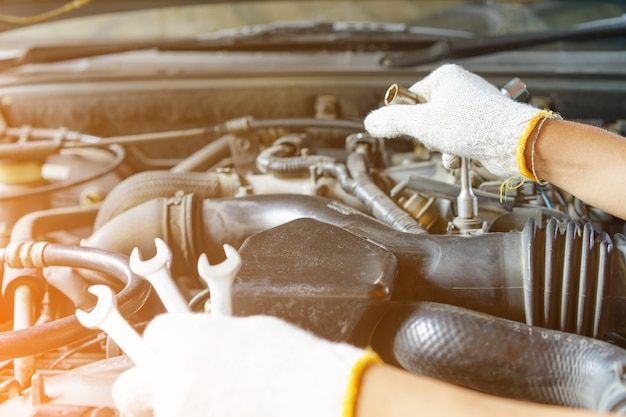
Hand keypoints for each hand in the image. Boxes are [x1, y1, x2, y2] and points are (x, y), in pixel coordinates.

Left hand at [112, 313, 379, 416]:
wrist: (322, 396)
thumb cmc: (294, 362)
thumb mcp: (248, 331)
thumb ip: (211, 338)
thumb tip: (203, 349)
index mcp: (186, 337)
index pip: (152, 336)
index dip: (165, 347)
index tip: (176, 355)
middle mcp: (173, 376)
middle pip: (130, 388)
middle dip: (145, 391)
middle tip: (169, 395)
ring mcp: (180, 411)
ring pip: (164, 412)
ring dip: (184, 408)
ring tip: (226, 406)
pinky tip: (232, 411)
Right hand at [364, 64, 550, 178]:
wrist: (512, 143)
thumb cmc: (475, 126)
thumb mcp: (421, 123)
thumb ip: (392, 121)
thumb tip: (372, 121)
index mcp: (444, 78)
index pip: (409, 98)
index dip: (406, 118)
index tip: (409, 128)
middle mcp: (459, 89)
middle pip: (423, 117)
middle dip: (426, 135)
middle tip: (436, 136)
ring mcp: (471, 109)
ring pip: (439, 132)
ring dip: (441, 147)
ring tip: (454, 146)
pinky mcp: (479, 127)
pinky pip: (456, 141)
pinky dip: (455, 152)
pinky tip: (463, 154)